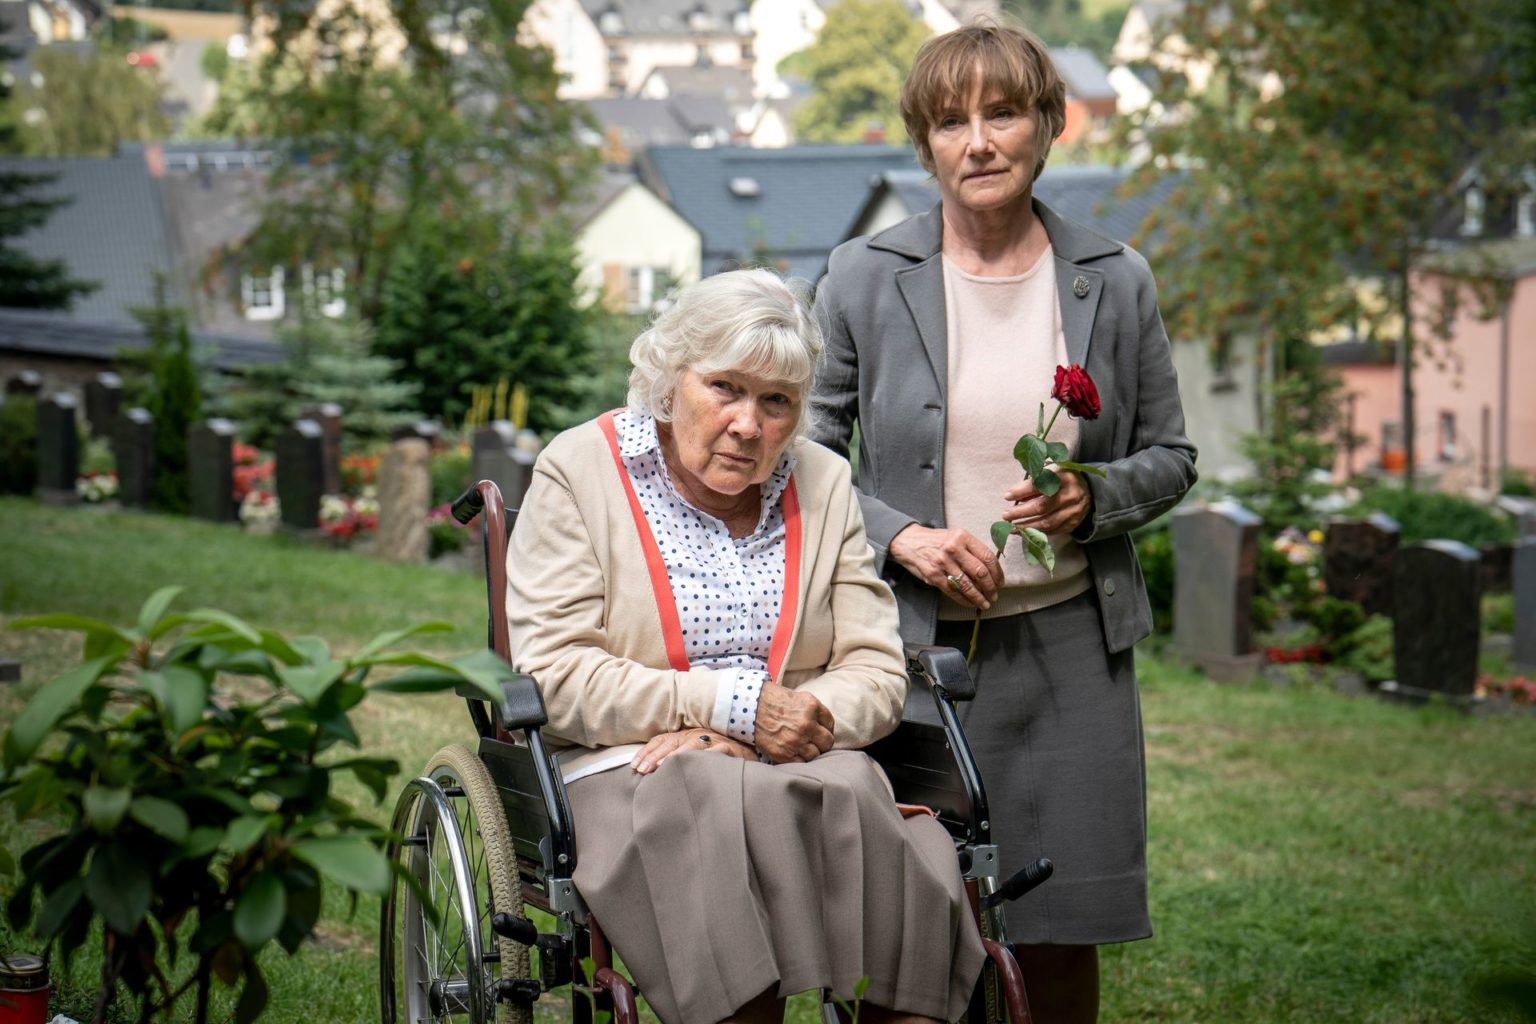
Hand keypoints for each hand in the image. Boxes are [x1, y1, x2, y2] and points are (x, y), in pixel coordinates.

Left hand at [631, 729, 753, 774]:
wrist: (751, 749)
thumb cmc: (720, 754)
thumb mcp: (697, 753)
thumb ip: (678, 759)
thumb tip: (652, 771)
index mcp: (687, 735)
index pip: (663, 740)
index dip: (648, 751)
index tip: (635, 765)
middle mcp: (698, 734)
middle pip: (672, 742)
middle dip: (656, 755)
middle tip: (643, 769)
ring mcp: (714, 740)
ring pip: (692, 745)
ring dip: (676, 755)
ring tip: (663, 767)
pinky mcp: (730, 748)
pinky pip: (717, 751)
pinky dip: (707, 756)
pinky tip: (696, 765)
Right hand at [753, 681, 834, 762]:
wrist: (748, 706)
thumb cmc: (773, 700)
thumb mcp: (798, 697)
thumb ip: (814, 711)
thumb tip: (824, 726)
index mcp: (811, 707)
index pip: (830, 724)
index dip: (825, 728)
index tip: (819, 730)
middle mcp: (806, 724)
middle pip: (827, 742)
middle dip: (822, 742)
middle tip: (814, 741)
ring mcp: (795, 740)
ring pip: (815, 755)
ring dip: (811, 752)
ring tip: (802, 747)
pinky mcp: (784, 753)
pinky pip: (801, 763)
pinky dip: (799, 759)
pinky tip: (794, 752)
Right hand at [887, 523, 1002, 609]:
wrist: (909, 542)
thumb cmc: (936, 541)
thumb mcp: (956, 536)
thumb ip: (972, 549)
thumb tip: (991, 570)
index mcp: (963, 537)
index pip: (987, 557)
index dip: (997, 573)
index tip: (1000, 582)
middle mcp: (953, 549)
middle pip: (980, 573)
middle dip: (991, 588)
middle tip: (994, 595)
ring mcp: (942, 563)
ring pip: (967, 585)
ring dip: (979, 597)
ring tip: (985, 603)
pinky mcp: (933, 576)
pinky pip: (953, 592)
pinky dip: (964, 600)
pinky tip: (970, 603)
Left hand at [1000, 471, 1092, 536]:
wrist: (1090, 491)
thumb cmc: (1063, 480)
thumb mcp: (1051, 473)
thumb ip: (1034, 483)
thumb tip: (1012, 495)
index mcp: (1065, 478)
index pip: (1040, 485)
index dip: (1022, 491)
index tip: (1007, 496)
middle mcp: (1071, 496)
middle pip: (1043, 507)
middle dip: (1021, 512)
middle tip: (1005, 515)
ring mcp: (1073, 512)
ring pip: (1047, 523)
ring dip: (1026, 526)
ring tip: (1011, 527)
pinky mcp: (1073, 524)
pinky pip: (1052, 531)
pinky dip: (1036, 533)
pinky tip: (1023, 532)